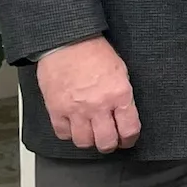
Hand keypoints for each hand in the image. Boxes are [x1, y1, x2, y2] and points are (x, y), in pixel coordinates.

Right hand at [36, 36, 140, 150]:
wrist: (67, 42)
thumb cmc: (95, 52)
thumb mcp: (120, 71)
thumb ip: (122, 96)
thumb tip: (124, 115)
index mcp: (119, 95)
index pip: (129, 130)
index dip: (130, 139)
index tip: (127, 140)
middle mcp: (98, 106)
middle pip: (106, 142)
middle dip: (110, 144)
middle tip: (109, 140)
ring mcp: (75, 110)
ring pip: (84, 142)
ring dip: (89, 141)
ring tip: (91, 134)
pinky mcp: (56, 110)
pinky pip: (63, 134)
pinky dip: (69, 133)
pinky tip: (73, 126)